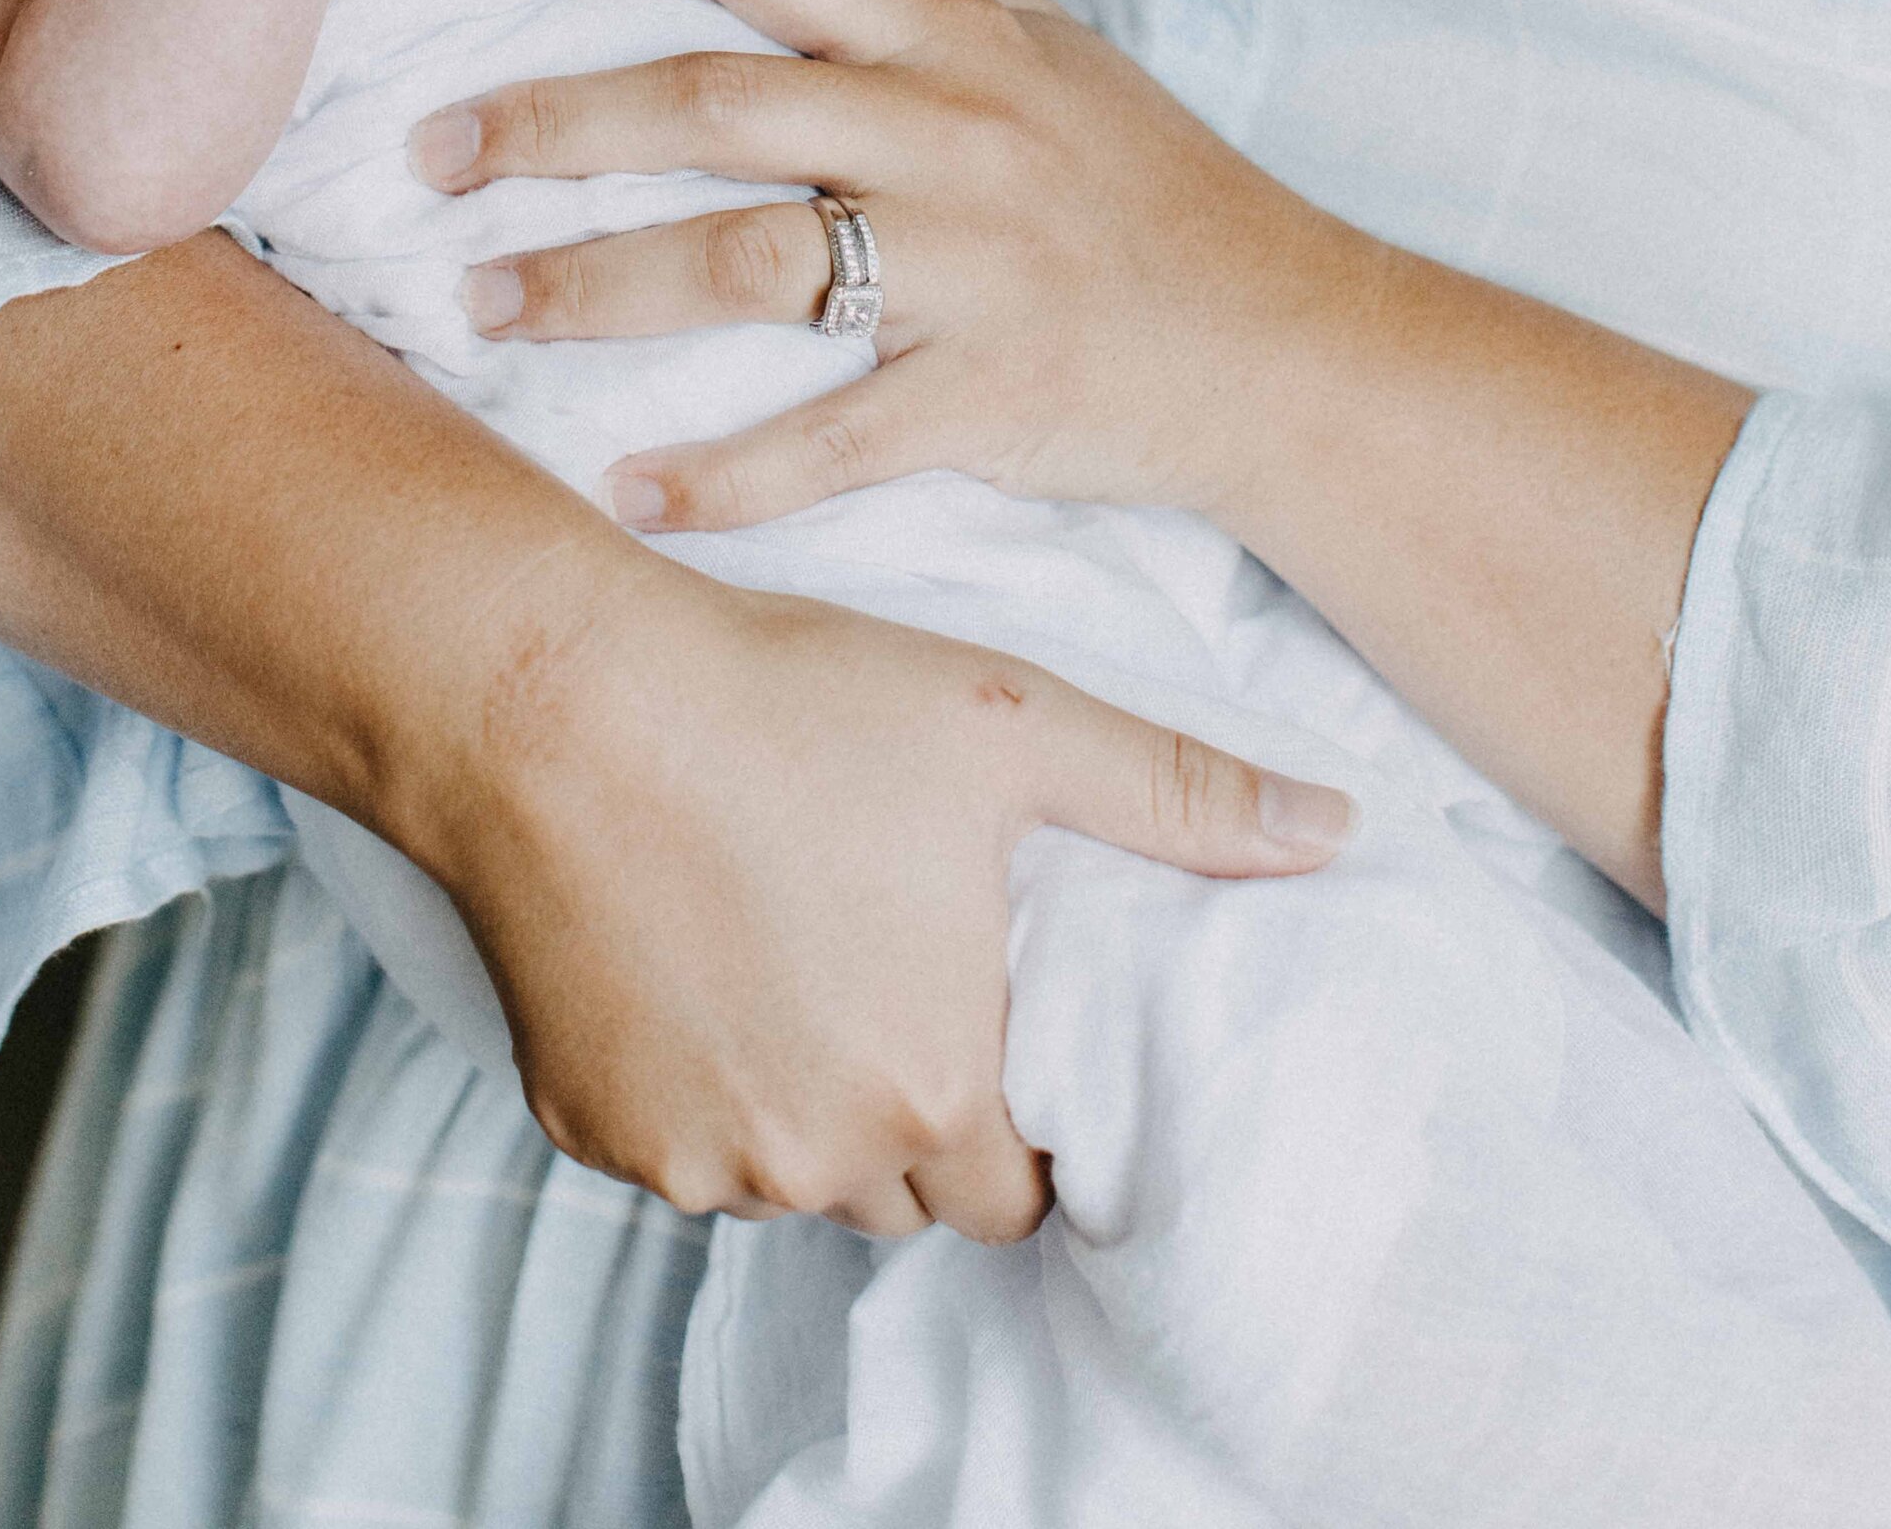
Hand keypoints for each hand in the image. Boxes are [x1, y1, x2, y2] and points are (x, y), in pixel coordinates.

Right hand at [403, 534, 1350, 1237]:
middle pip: (905, 1190)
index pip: (1019, 1187)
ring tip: (798, 949)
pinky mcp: (591, 1127)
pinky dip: (696, 1078)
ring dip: (808, 1101)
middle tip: (901, 974)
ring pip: (788, 1170)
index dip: (1022, 1110)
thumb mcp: (1012, 723)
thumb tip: (1336, 829)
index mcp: (937, 1086)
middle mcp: (817, 1154)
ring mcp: (693, 1154)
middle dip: (920, 1110)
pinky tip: (696, 956)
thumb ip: (1180, 795)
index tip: (996, 1015)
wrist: (555, 699)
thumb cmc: (788, 700)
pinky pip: (675, 1142)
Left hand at [409, 0, 1336, 534]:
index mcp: (956, 31)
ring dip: (595, 287)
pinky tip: (625, 493)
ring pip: (748, 260)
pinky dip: (723, 475)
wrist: (1298, 348)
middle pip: (715, 98)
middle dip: (551, 119)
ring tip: (481, 306)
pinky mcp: (992, 394)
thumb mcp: (1053, 42)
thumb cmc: (1155, 192)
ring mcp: (973, 261)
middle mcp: (954, 124)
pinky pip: (832, 437)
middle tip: (426, 149)